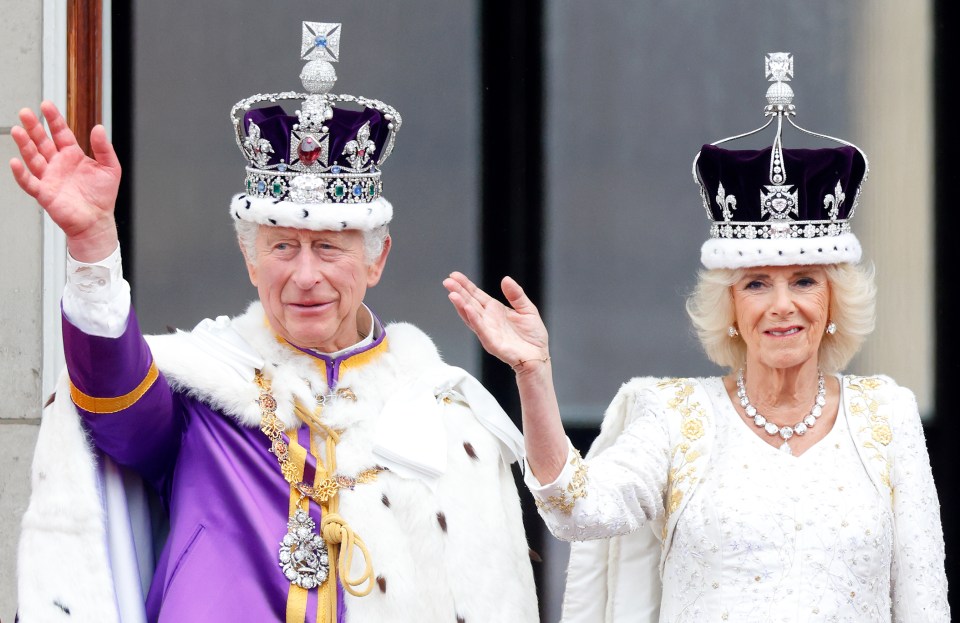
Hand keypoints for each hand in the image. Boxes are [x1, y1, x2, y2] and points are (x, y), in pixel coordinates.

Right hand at [9, 101, 121, 261]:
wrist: (97, 221)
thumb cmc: (102, 196)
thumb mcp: (110, 168)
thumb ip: (104, 148)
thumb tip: (99, 128)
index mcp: (73, 155)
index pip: (60, 133)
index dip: (54, 119)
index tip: (46, 105)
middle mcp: (58, 164)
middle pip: (42, 141)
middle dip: (34, 127)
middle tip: (25, 112)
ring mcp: (49, 177)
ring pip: (33, 157)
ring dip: (24, 145)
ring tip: (17, 130)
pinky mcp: (44, 193)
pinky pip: (29, 182)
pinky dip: (21, 173)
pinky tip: (15, 162)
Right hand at [443, 272, 549, 370]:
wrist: (538, 357)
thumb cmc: (532, 337)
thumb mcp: (527, 309)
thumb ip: (516, 294)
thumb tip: (505, 279)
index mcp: (495, 310)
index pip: (476, 295)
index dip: (465, 285)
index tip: (454, 275)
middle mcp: (488, 320)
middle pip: (469, 303)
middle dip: (458, 292)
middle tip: (447, 281)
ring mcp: (487, 331)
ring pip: (470, 316)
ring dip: (461, 304)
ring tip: (452, 293)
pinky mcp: (491, 342)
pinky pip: (480, 329)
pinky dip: (473, 318)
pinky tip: (466, 308)